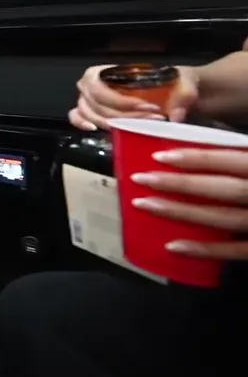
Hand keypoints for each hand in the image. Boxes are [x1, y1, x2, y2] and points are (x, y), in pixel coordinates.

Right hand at [69, 65, 198, 130]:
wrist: (178, 93)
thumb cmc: (176, 83)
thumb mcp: (186, 83)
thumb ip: (184, 95)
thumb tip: (174, 115)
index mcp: (114, 69)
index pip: (100, 85)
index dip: (120, 101)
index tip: (150, 108)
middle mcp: (97, 81)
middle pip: (93, 101)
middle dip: (121, 115)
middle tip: (150, 119)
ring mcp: (92, 96)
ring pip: (86, 110)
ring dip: (108, 122)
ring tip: (135, 127)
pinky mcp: (94, 110)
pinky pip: (76, 115)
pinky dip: (82, 122)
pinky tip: (95, 129)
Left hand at [130, 147, 247, 260]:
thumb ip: (235, 147)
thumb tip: (193, 126)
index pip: (228, 160)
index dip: (195, 158)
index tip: (159, 157)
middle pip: (220, 189)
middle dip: (179, 184)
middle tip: (140, 179)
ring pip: (222, 218)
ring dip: (181, 212)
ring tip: (145, 205)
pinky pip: (235, 251)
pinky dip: (204, 250)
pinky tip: (172, 246)